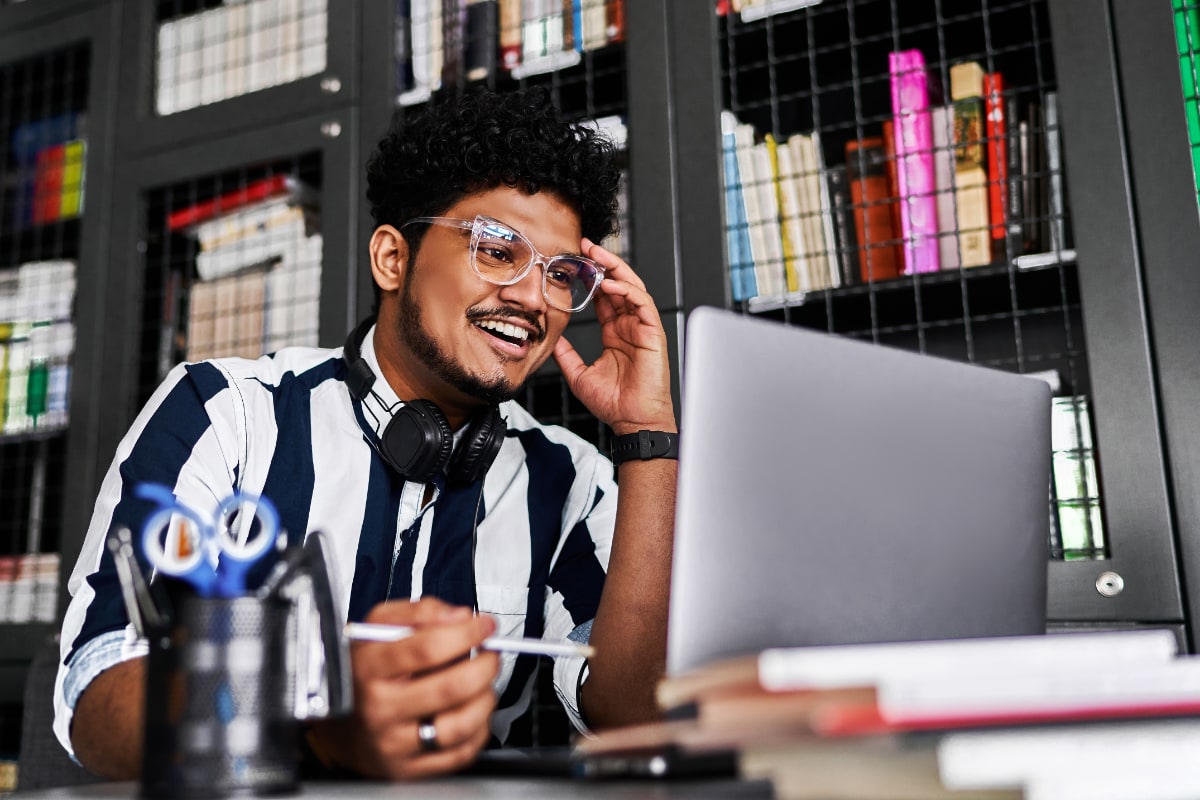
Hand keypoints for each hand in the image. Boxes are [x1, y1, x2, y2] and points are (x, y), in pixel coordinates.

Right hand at [308, 598, 498, 778]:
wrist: (338, 724)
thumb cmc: (362, 672)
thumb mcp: (376, 628)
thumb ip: (418, 612)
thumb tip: (460, 616)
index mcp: (369, 668)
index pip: (427, 648)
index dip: (466, 633)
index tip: (485, 625)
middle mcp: (380, 708)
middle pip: (450, 687)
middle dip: (485, 665)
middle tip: (491, 654)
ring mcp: (394, 743)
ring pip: (460, 724)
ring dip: (486, 698)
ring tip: (483, 683)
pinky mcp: (409, 769)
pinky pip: (461, 753)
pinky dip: (479, 729)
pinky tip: (472, 710)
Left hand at [554, 240, 676, 434]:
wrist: (632, 421)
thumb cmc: (613, 403)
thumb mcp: (578, 374)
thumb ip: (566, 354)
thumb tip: (551, 338)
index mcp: (615, 333)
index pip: (604, 296)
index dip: (592, 277)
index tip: (575, 261)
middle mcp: (629, 326)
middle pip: (619, 284)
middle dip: (604, 263)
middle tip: (586, 245)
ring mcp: (642, 328)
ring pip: (632, 287)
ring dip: (616, 269)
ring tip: (597, 255)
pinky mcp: (653, 333)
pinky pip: (642, 303)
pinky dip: (627, 290)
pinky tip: (610, 283)